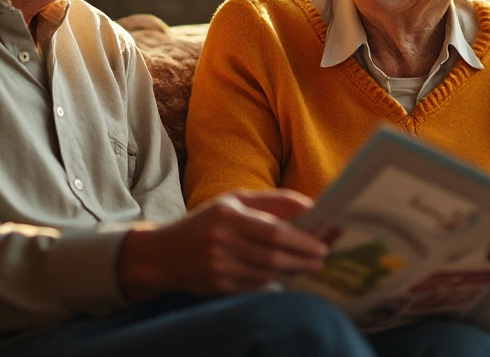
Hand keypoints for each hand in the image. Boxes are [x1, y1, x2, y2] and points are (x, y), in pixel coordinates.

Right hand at [117, 189, 328, 301]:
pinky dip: (275, 281)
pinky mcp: (218, 288)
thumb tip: (311, 206)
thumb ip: (273, 201)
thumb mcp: (235, 201)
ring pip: (267, 274)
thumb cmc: (209, 221)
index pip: (272, 231)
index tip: (323, 242)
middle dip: (303, 258)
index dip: (301, 239)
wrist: (166, 253)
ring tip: (311, 265)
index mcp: (227, 215)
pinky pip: (255, 286)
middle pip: (273, 256)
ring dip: (294, 271)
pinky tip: (287, 275)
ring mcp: (218, 268)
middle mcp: (221, 242)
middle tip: (323, 256)